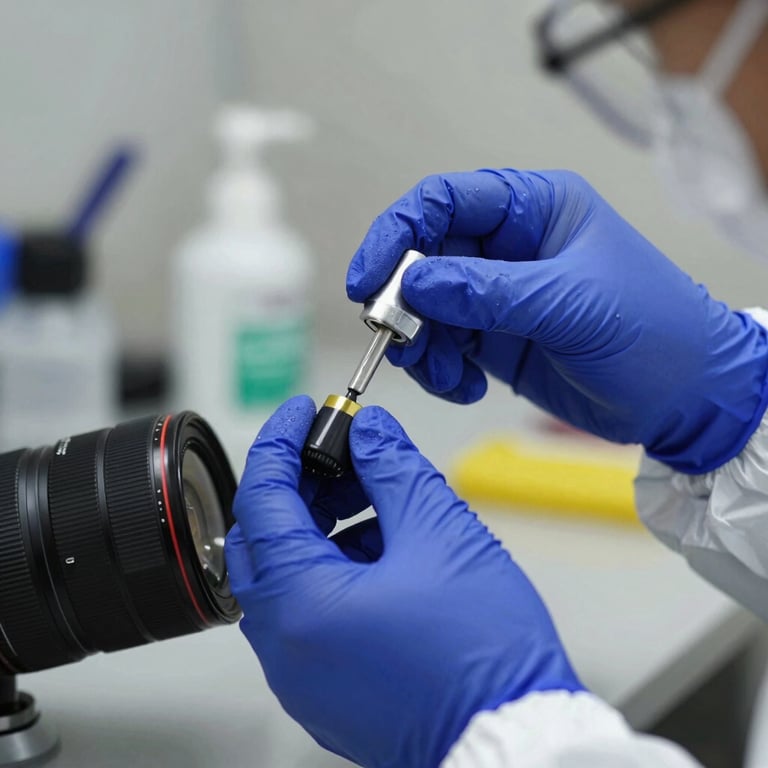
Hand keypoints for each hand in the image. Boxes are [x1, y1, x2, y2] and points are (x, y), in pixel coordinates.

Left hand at [226, 396, 581, 767]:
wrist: (518, 742)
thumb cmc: (485, 655)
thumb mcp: (441, 533)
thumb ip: (394, 469)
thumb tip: (370, 432)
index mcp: (301, 605)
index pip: (264, 499)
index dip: (280, 443)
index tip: (300, 414)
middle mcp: (286, 647)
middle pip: (265, 540)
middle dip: (301, 488)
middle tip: (344, 459)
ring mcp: (301, 675)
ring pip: (286, 578)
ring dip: (321, 532)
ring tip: (379, 508)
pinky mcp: (325, 689)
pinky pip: (307, 614)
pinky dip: (332, 573)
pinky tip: (385, 556)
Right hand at [347, 169, 767, 472]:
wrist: (685, 398)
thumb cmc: (655, 331)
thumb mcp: (570, 305)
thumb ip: (486, 292)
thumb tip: (414, 283)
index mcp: (534, 210)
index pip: (446, 201)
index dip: (399, 232)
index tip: (370, 278)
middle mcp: (510, 249)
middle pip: (423, 257)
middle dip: (402, 300)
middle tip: (399, 336)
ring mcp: (498, 296)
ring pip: (424, 308)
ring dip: (420, 345)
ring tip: (446, 376)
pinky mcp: (495, 339)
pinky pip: (441, 346)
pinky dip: (438, 370)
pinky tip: (465, 387)